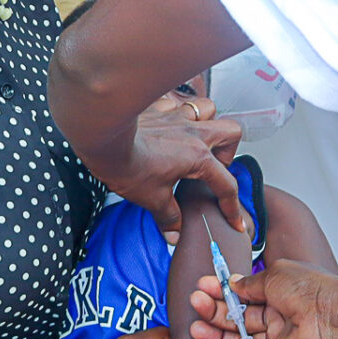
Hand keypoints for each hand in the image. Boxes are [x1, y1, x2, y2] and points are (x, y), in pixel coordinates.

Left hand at [118, 95, 245, 240]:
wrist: (103, 137)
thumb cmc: (127, 164)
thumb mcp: (151, 198)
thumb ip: (168, 216)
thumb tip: (174, 234)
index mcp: (198, 158)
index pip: (225, 185)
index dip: (232, 207)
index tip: (234, 221)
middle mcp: (193, 133)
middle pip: (231, 133)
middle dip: (228, 152)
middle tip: (213, 167)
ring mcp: (177, 116)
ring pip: (207, 109)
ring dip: (208, 123)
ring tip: (196, 139)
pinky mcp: (158, 107)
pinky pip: (177, 104)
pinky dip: (177, 113)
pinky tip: (167, 125)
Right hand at [189, 260, 337, 338]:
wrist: (333, 316)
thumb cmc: (309, 290)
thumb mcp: (275, 276)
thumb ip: (250, 284)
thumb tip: (232, 284)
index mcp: (278, 294)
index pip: (244, 295)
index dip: (222, 291)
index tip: (202, 286)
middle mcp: (276, 317)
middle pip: (238, 318)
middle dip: (214, 311)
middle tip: (194, 303)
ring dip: (215, 336)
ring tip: (194, 328)